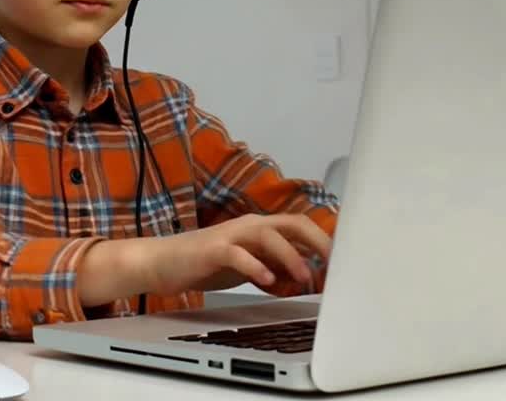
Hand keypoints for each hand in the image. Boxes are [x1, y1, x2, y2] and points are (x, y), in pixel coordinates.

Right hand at [144, 213, 331, 295]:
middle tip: (335, 264)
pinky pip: (239, 255)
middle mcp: (250, 226)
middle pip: (292, 223)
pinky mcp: (213, 250)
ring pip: (269, 235)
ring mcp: (231, 235)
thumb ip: (275, 269)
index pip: (300, 226)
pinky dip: (256, 267)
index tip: (342, 262)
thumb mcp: (249, 267)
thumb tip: (305, 279)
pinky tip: (268, 282)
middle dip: (318, 242)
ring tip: (305, 278)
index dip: (323, 241)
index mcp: (260, 228)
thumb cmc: (207, 263)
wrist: (162, 262)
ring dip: (291, 256)